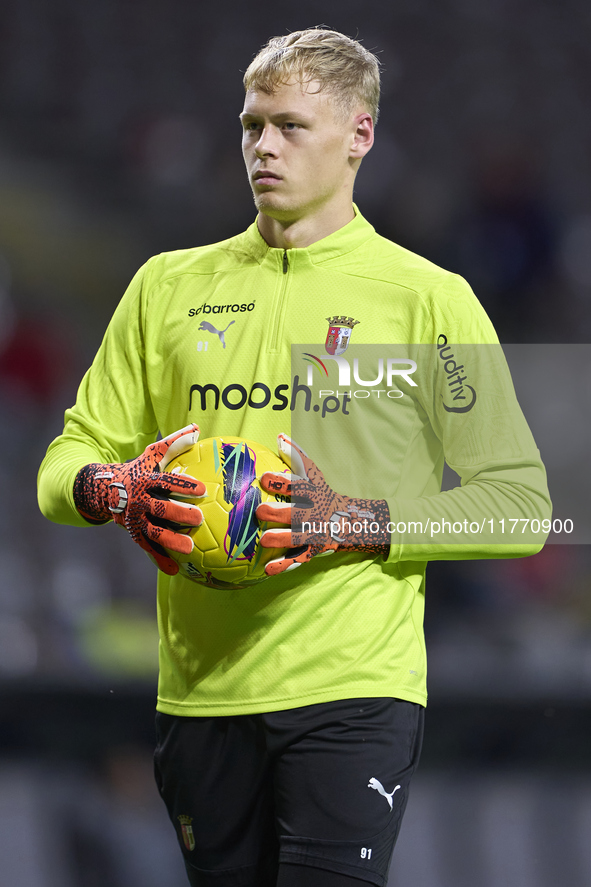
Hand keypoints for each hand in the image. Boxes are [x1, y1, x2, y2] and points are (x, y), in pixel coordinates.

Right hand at [73, 424, 205, 574]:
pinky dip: (159, 559)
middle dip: (179, 513)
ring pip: (154, 531)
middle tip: (198, 518)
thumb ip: (174, 443)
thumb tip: (196, 428)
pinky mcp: (134, 534)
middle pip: (161, 508)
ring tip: (189, 547)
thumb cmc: (136, 470)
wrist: (103, 490)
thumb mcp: (151, 455)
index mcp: (146, 480)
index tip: (202, 489)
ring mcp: (135, 519)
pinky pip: (147, 548)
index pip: (167, 482)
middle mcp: (140, 501)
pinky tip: (175, 570)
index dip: (183, 486)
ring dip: (171, 540)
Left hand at [255, 434, 389, 576]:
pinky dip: (283, 564)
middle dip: (278, 512)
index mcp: (314, 493)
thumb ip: (296, 457)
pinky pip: (297, 558)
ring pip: (296, 537)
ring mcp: (315, 533)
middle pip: (296, 512)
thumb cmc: (324, 495)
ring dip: (281, 538)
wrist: (352, 522)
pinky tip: (267, 569)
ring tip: (264, 539)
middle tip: (259, 511)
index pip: (298, 484)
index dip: (282, 481)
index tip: (263, 478)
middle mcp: (314, 513)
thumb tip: (278, 436)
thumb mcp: (315, 476)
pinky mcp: (313, 550)